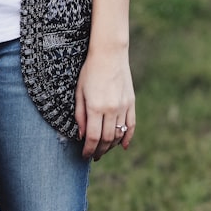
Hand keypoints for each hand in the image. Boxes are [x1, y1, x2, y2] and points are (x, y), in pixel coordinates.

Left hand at [74, 46, 135, 160]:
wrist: (110, 54)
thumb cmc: (90, 71)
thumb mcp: (79, 92)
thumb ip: (79, 115)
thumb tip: (81, 136)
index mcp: (95, 107)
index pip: (93, 137)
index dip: (88, 150)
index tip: (84, 155)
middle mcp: (110, 109)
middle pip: (106, 139)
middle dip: (99, 151)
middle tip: (93, 156)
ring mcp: (123, 106)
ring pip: (119, 135)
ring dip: (111, 146)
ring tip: (104, 150)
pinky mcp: (131, 103)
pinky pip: (131, 125)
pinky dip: (128, 137)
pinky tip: (123, 146)